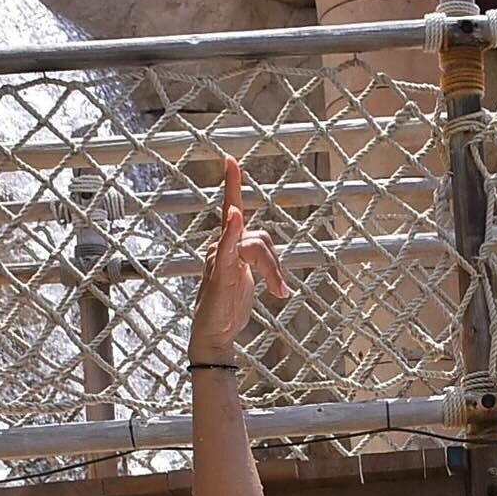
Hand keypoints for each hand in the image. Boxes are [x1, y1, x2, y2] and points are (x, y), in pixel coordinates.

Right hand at [188, 155, 289, 362]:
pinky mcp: (219, 274)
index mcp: (229, 247)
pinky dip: (232, 231)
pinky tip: (235, 216)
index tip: (230, 160)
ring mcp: (218, 259)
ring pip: (256, 246)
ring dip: (273, 270)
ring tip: (278, 294)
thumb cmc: (229, 308)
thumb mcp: (249, 281)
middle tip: (282, 292)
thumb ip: (258, 265)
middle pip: (260, 238)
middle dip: (275, 264)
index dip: (232, 185)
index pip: (233, 211)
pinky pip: (227, 249)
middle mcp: (221, 248)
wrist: (215, 335)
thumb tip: (273, 263)